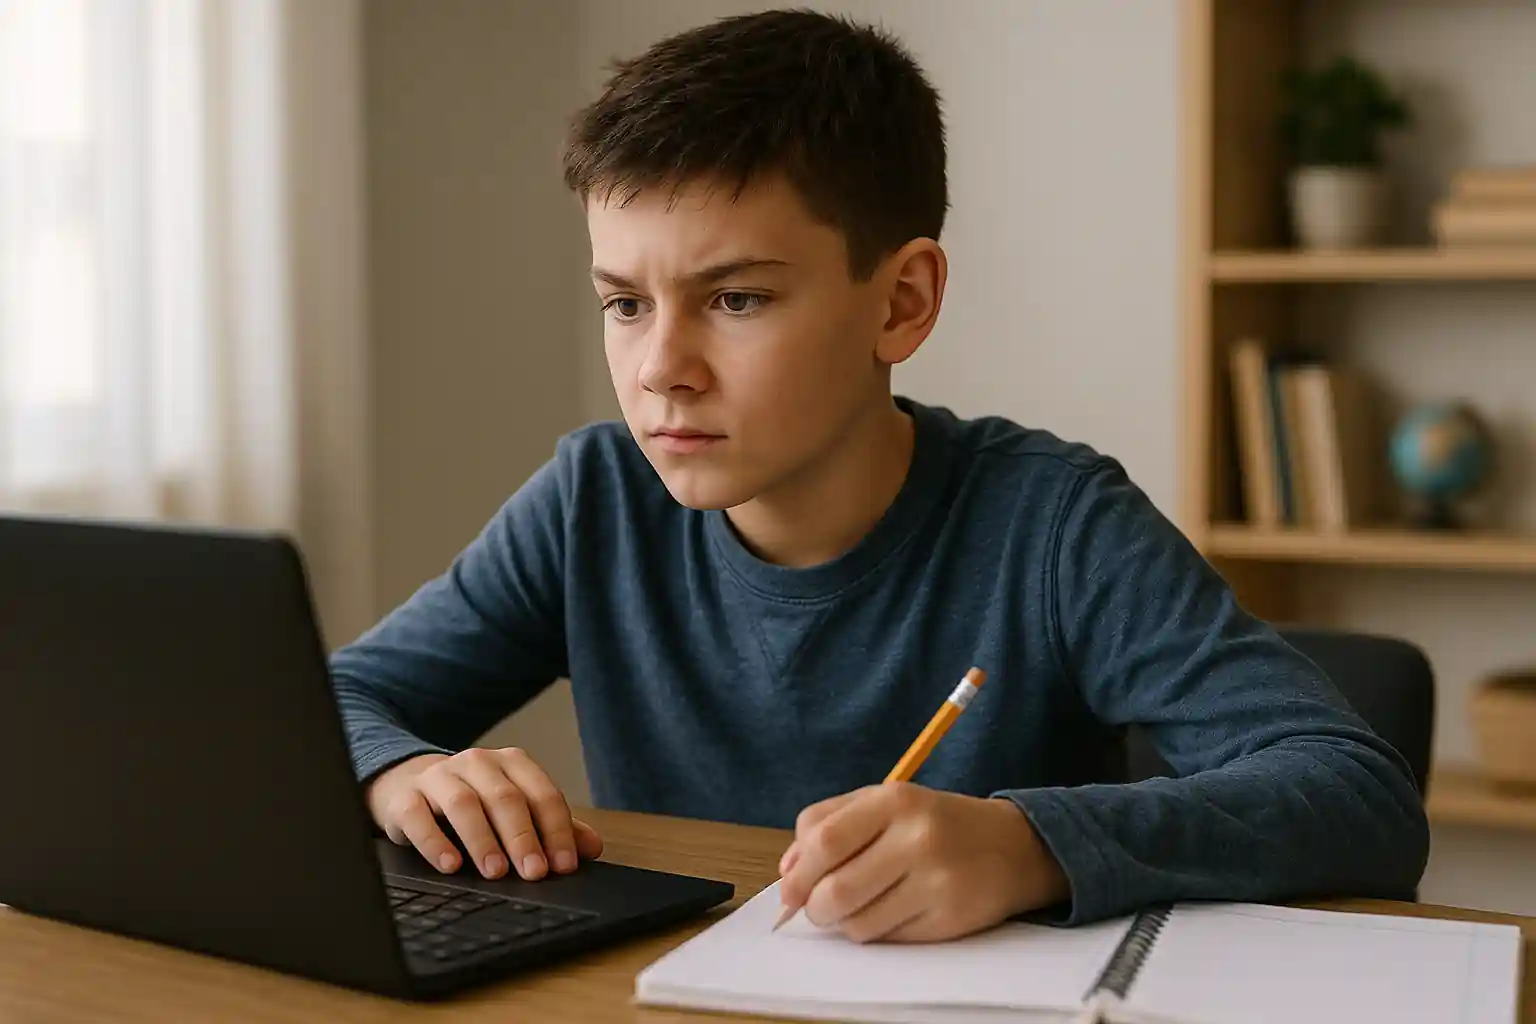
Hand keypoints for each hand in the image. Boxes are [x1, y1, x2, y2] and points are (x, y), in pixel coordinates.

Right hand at [366, 748, 602, 881]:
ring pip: (464, 804)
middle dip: (523, 837)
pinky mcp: (405, 798)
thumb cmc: (473, 803)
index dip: (556, 830)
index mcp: (511, 763)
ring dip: (483, 839)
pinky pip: (418, 817)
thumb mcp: (513, 809)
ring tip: (495, 872)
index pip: (541, 794)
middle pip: (505, 798)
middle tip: (533, 873)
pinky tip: (449, 865)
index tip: (564, 866)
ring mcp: (439, 777)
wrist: (407, 785)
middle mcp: (477, 763)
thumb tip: (592, 848)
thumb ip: (551, 827)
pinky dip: (434, 841)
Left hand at [776, 783, 1067, 942]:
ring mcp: (937, 880)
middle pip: (836, 890)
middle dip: (815, 908)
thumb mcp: (884, 803)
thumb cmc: (934, 822)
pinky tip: (892, 911)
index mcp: (895, 800)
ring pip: (858, 923)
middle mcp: (917, 837)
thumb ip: (828, 823)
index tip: (789, 891)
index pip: (825, 840)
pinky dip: (877, 932)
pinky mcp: (950, 918)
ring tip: (859, 906)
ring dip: (845, 923)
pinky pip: (889, 939)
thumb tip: (787, 869)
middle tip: (819, 907)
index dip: (798, 873)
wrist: (1013, 846)